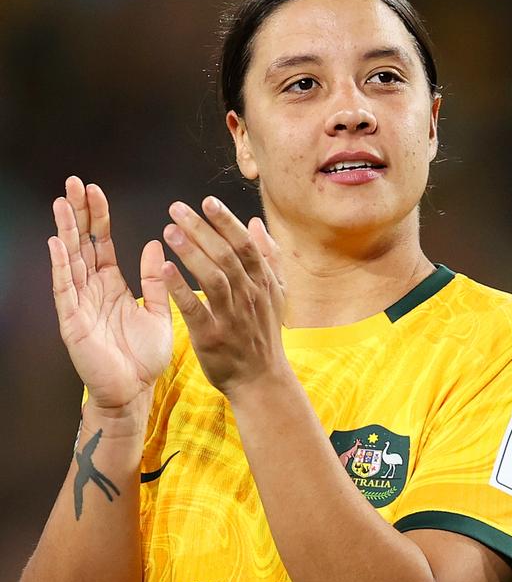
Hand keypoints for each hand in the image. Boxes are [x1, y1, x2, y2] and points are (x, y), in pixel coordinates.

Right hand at [49, 177, 172, 410]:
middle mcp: (92, 290)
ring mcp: (80, 303)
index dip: (98, 217)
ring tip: (61, 202)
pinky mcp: (73, 321)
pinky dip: (62, 265)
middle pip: (82, 244)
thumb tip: (154, 245)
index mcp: (112, 285)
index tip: (94, 190)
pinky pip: (65, 288)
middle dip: (77, 213)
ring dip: (66, 230)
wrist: (135, 391)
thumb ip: (154, 281)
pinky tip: (58, 242)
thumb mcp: (158, 311)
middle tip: (73, 183)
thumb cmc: (144, 356)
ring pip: (70, 259)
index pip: (102, 243)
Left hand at [161, 196, 286, 397]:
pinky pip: (195, 308)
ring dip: (190, 251)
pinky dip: (180, 288)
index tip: (207, 201)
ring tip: (169, 230)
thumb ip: (268, 257)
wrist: (261, 379)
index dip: (226, 221)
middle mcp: (250, 296)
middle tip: (177, 208)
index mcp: (263, 283)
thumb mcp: (276, 294)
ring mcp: (232, 316)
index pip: (245, 245)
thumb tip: (256, 224)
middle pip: (226, 255)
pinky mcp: (212, 336)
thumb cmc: (264, 334)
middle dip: (201, 229)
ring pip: (212, 277)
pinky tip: (164, 269)